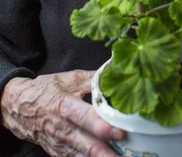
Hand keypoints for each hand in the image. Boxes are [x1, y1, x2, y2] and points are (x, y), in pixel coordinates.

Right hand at [0, 70, 125, 156]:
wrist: (19, 107)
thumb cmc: (46, 90)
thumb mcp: (70, 79)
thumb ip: (94, 79)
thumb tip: (116, 73)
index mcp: (65, 106)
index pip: (86, 118)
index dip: (103, 126)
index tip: (121, 132)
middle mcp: (63, 128)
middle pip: (88, 145)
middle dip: (107, 153)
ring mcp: (61, 144)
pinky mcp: (60, 153)